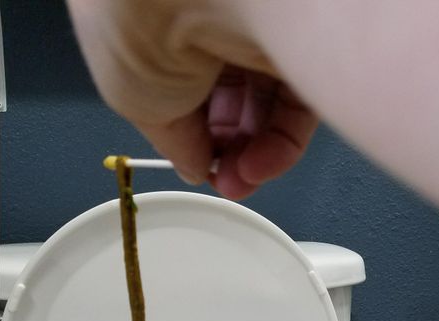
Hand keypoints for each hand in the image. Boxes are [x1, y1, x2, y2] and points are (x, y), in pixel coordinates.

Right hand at [66, 0, 318, 198]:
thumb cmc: (141, 28)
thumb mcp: (139, 106)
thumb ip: (173, 144)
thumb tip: (194, 166)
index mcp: (161, 25)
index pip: (186, 89)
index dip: (191, 135)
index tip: (194, 165)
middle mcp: (211, 20)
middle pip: (230, 99)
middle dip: (225, 151)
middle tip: (222, 180)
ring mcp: (256, 28)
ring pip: (267, 105)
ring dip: (253, 155)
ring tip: (239, 182)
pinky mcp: (297, 40)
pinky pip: (299, 101)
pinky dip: (282, 143)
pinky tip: (260, 167)